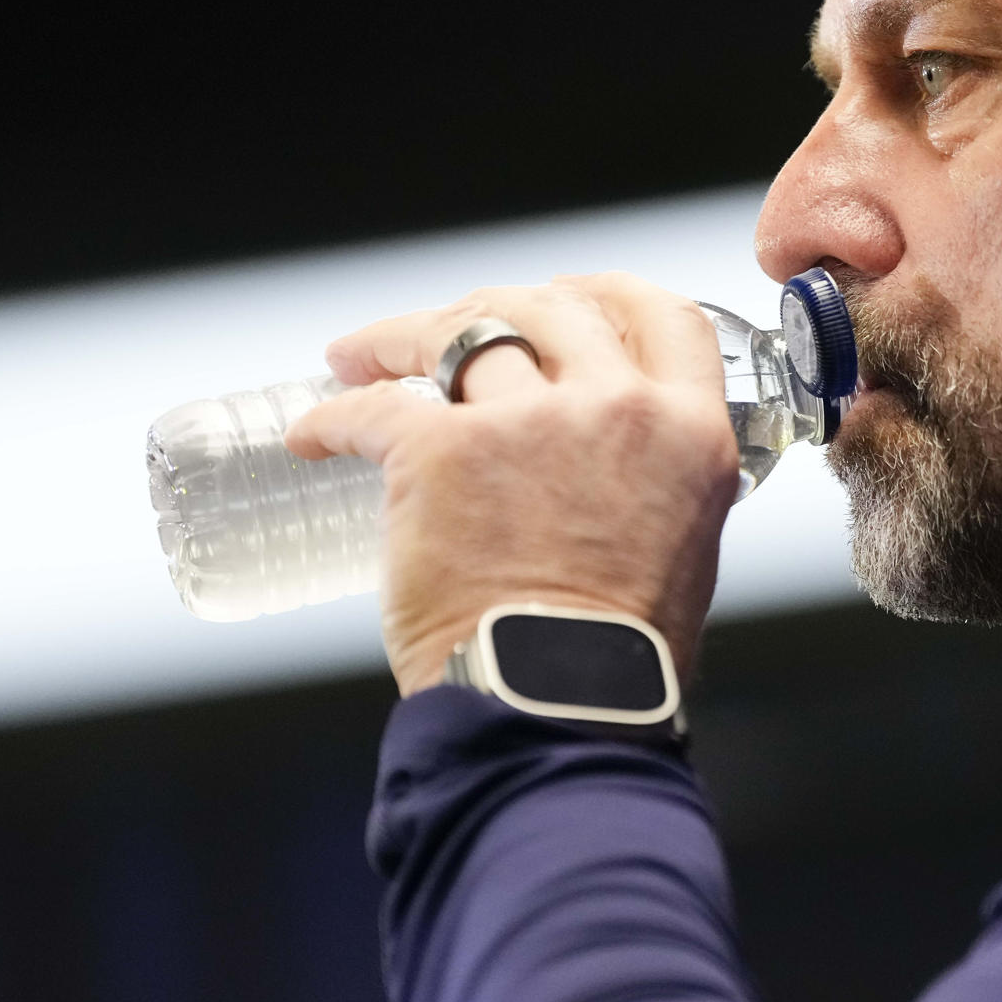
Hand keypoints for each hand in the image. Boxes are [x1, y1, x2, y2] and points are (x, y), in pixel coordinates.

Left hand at [282, 273, 740, 695]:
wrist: (551, 708)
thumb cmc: (610, 665)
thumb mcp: (677, 552)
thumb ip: (653, 494)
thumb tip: (608, 483)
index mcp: (688, 434)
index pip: (662, 318)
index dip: (609, 295)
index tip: (570, 294)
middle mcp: (615, 409)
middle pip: (551, 310)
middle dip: (492, 305)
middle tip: (449, 324)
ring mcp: (526, 422)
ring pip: (460, 334)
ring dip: (399, 338)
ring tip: (358, 355)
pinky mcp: (440, 451)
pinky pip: (375, 410)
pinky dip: (335, 417)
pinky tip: (313, 433)